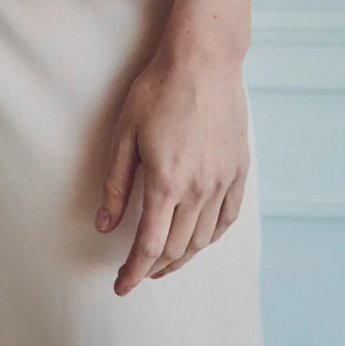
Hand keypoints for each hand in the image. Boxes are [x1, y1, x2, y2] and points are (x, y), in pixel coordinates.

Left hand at [94, 42, 249, 295]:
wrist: (203, 59)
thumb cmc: (158, 90)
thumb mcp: (125, 135)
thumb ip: (116, 185)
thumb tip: (105, 226)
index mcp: (166, 182)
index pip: (150, 247)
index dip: (134, 272)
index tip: (122, 286)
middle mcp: (199, 189)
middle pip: (177, 248)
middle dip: (155, 268)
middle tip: (139, 272)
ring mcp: (223, 181)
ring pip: (204, 239)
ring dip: (183, 258)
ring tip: (166, 261)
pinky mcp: (239, 169)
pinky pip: (228, 218)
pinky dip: (212, 237)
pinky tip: (201, 239)